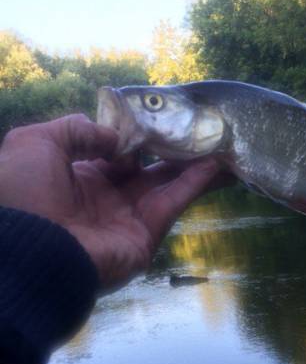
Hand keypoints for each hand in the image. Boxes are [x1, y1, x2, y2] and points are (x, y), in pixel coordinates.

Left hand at [0, 114, 230, 288]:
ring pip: (167, 184)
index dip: (137, 134)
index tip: (158, 115)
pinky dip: (195, 184)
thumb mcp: (36, 143)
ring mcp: (127, 217)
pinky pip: (173, 203)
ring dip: (193, 164)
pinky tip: (216, 165)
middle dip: (173, 149)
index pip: (115, 152)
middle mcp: (105, 196)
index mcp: (77, 176)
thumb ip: (76, 129)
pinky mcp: (145, 235)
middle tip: (200, 129)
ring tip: (220, 143)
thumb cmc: (26, 193)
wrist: (31, 248)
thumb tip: (116, 137)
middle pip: (148, 168)